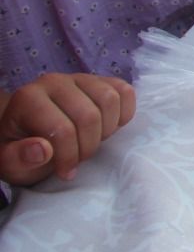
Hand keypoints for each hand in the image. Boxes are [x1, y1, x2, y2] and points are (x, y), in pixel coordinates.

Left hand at [0, 73, 135, 184]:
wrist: (28, 131)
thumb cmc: (20, 149)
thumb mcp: (9, 162)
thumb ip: (19, 157)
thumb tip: (42, 150)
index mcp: (28, 99)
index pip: (62, 129)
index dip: (69, 157)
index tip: (65, 173)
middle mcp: (54, 82)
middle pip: (90, 116)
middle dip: (88, 146)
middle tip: (79, 159)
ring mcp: (80, 77)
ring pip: (110, 100)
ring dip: (107, 130)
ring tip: (91, 142)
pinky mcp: (100, 79)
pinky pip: (124, 91)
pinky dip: (124, 113)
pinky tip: (108, 127)